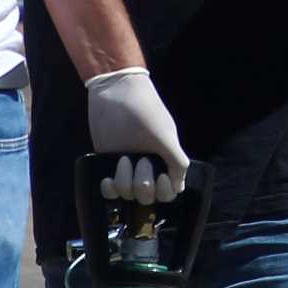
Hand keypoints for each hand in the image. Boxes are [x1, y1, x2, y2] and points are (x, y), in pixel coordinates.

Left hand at [84, 67, 190, 197]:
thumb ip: (177, 161)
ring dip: (124, 181)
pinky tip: (107, 178)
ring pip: (128, 193)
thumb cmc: (144, 110)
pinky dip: (109, 189)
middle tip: (138, 159)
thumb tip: (179, 187)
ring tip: (122, 159)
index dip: (164, 191)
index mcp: (165, 159)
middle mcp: (147, 166)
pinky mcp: (107, 164)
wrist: (115, 90)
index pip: (168, 192)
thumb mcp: (165, 134)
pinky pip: (110, 190)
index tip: (159, 176)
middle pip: (148, 196)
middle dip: (143, 184)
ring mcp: (127, 167)